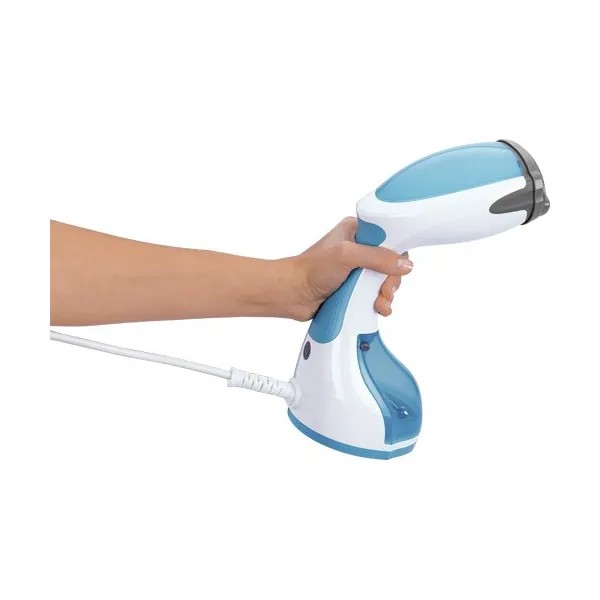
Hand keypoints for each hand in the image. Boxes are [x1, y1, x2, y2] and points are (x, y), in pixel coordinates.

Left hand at [290, 217, 412, 320]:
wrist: (292, 294)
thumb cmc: (310, 270)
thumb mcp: (347, 256)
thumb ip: (377, 257)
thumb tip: (404, 265)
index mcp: (356, 231)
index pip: (389, 237)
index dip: (396, 253)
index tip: (396, 267)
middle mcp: (358, 248)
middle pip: (390, 262)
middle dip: (391, 279)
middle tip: (384, 290)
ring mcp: (357, 270)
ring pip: (384, 281)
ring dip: (386, 294)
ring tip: (379, 303)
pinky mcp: (354, 288)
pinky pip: (375, 294)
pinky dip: (379, 302)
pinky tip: (378, 308)